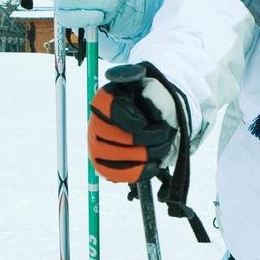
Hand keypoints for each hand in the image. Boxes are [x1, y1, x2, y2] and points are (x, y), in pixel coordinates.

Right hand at [88, 68, 178, 182]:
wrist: (155, 121)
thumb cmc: (151, 101)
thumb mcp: (150, 85)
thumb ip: (144, 83)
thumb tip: (141, 87)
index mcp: (104, 100)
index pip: (110, 111)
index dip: (132, 120)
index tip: (145, 121)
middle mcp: (95, 123)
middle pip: (118, 138)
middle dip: (149, 137)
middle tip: (165, 132)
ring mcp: (96, 147)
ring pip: (120, 158)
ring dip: (148, 154)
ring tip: (162, 145)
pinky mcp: (103, 166)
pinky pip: (117, 175)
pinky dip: (140, 171)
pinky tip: (153, 163)